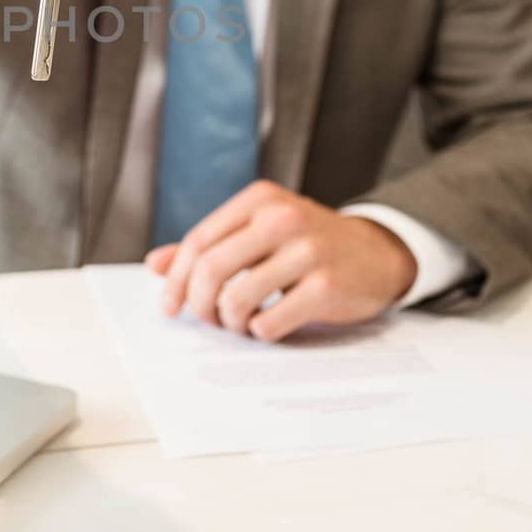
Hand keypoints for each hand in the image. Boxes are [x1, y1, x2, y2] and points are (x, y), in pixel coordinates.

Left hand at [144, 181, 417, 340]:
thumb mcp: (259, 231)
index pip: (198, 241)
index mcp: (259, 200)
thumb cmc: (307, 244)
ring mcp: (307, 251)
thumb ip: (210, 245)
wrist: (377, 252)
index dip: (175, 279)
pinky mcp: (327, 285)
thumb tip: (155, 264)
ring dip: (230, 322)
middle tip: (207, 319)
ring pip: (236, 299)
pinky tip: (268, 324)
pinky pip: (270, 322)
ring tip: (241, 322)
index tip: (168, 307)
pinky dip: (260, 332)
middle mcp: (282, 218)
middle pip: (210, 270)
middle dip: (199, 305)